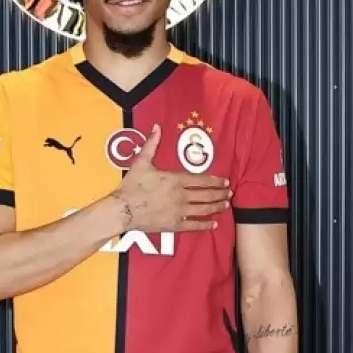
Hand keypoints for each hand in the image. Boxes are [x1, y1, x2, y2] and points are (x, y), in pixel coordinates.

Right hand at [110, 124, 231, 232]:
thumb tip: (157, 127)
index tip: (225, 181)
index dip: (215, 181)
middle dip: (220, 194)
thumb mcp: (141, 162)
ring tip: (225, 205)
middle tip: (229, 193)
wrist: (123, 209)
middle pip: (206, 195)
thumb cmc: (132, 185)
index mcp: (176, 180)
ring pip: (203, 209)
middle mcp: (181, 196)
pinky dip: (205, 225)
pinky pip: (193, 225)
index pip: (201, 180)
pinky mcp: (174, 225)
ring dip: (216, 207)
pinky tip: (213, 224)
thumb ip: (152, 144)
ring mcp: (179, 211)